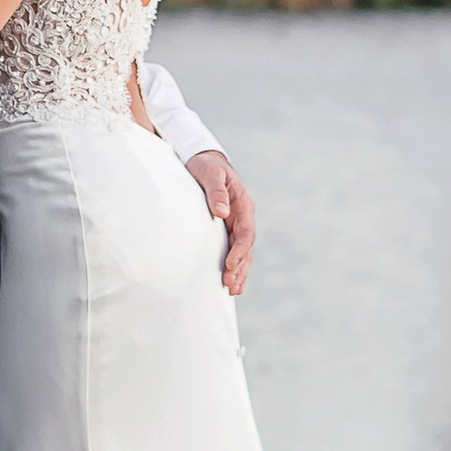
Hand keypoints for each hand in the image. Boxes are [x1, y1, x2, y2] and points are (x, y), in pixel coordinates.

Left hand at [185, 150, 255, 297]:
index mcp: (242, 204)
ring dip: (240, 271)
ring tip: (233, 290)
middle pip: (246, 246)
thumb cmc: (206, 166)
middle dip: (240, 267)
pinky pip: (235, 250)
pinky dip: (236, 266)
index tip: (231, 266)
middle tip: (230, 285)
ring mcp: (236, 223)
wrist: (204, 160)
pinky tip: (232, 282)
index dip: (240, 250)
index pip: (245, 232)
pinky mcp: (228, 228)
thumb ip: (216, 192)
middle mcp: (242, 216)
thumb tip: (222, 212)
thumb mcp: (210, 174)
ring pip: (243, 252)